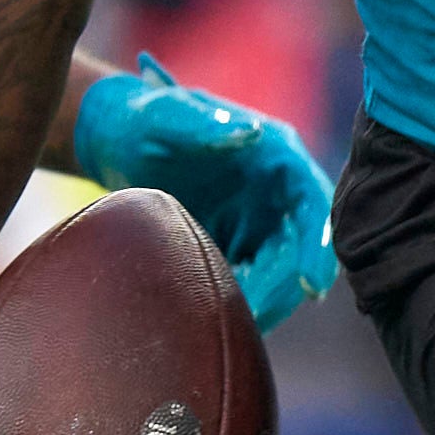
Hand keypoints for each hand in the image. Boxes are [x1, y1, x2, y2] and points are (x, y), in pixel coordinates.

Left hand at [67, 60, 340, 324]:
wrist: (118, 138)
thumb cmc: (144, 120)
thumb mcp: (168, 115)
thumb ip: (205, 124)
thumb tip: (250, 133)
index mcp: (275, 155)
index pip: (312, 205)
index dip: (317, 246)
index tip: (311, 285)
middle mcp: (276, 191)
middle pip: (299, 248)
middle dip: (283, 287)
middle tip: (251, 316)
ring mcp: (258, 219)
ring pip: (279, 271)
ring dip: (262, 298)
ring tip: (224, 319)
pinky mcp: (238, 242)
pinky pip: (251, 278)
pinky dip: (239, 297)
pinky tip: (211, 311)